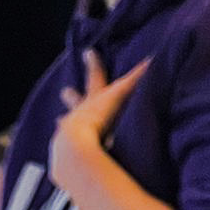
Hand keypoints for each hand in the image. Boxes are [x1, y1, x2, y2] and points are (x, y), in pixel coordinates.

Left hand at [50, 51, 148, 199]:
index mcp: (93, 101)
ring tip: (58, 120)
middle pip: (76, 102)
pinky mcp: (64, 158)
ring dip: (64, 123)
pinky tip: (63, 156)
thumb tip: (151, 59)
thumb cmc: (99, 121)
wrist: (76, 151)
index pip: (95, 78)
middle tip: (64, 91)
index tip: (88, 52)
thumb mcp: (120, 98)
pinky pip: (64, 152)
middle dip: (72, 97)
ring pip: (66, 127)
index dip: (94, 65)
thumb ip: (135, 80)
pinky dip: (64, 151)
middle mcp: (78, 116)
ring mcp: (68, 136)